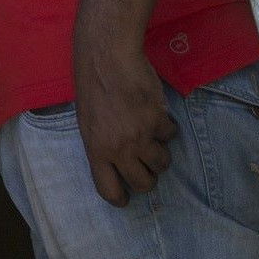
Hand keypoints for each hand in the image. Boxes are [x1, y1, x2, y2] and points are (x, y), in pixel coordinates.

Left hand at [74, 47, 176, 205]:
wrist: (107, 60)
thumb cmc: (92, 87)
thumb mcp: (87, 122)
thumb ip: (101, 145)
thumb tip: (116, 165)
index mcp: (95, 150)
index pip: (108, 190)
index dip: (120, 198)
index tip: (126, 198)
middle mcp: (119, 149)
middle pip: (144, 184)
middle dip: (148, 178)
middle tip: (146, 166)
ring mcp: (140, 136)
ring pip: (162, 164)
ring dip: (160, 153)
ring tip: (150, 136)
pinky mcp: (158, 121)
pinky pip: (170, 135)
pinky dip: (167, 127)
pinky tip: (155, 113)